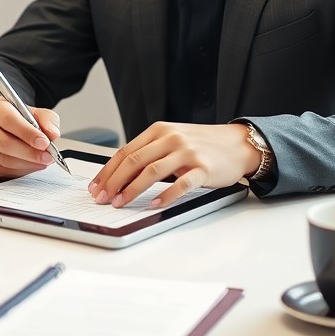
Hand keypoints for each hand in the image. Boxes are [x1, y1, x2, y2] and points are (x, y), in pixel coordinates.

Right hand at [0, 96, 61, 177]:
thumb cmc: (15, 120)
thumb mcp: (33, 113)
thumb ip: (46, 119)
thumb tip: (52, 134)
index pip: (9, 120)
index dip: (28, 133)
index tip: (45, 143)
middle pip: (4, 143)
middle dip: (30, 153)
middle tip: (47, 157)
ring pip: (3, 160)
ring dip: (27, 164)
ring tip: (42, 162)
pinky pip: (0, 171)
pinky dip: (19, 171)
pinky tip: (28, 165)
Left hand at [89, 122, 259, 208]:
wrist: (238, 143)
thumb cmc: (203, 144)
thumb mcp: (173, 140)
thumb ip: (151, 151)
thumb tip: (121, 175)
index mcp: (160, 130)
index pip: (126, 152)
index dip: (107, 171)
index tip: (96, 186)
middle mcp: (171, 138)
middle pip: (134, 161)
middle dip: (114, 182)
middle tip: (103, 198)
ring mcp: (187, 152)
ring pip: (152, 171)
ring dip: (132, 190)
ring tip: (121, 203)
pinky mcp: (203, 167)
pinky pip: (180, 184)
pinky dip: (165, 195)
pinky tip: (154, 204)